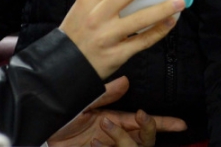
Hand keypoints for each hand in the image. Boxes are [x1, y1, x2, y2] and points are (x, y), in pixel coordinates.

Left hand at [48, 76, 186, 146]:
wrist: (39, 130)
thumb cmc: (59, 116)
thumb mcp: (82, 102)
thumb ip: (104, 94)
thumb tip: (125, 81)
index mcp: (112, 120)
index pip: (142, 123)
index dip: (162, 123)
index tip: (180, 124)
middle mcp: (113, 136)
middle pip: (144, 139)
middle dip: (147, 130)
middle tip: (139, 119)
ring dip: (122, 140)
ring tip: (102, 133)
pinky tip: (93, 144)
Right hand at [59, 0, 183, 79]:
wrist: (66, 63)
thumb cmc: (77, 30)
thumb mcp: (83, 6)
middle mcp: (97, 15)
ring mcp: (107, 36)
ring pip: (140, 18)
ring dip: (163, 8)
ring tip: (179, 1)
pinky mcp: (117, 55)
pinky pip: (143, 41)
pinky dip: (159, 30)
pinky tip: (170, 22)